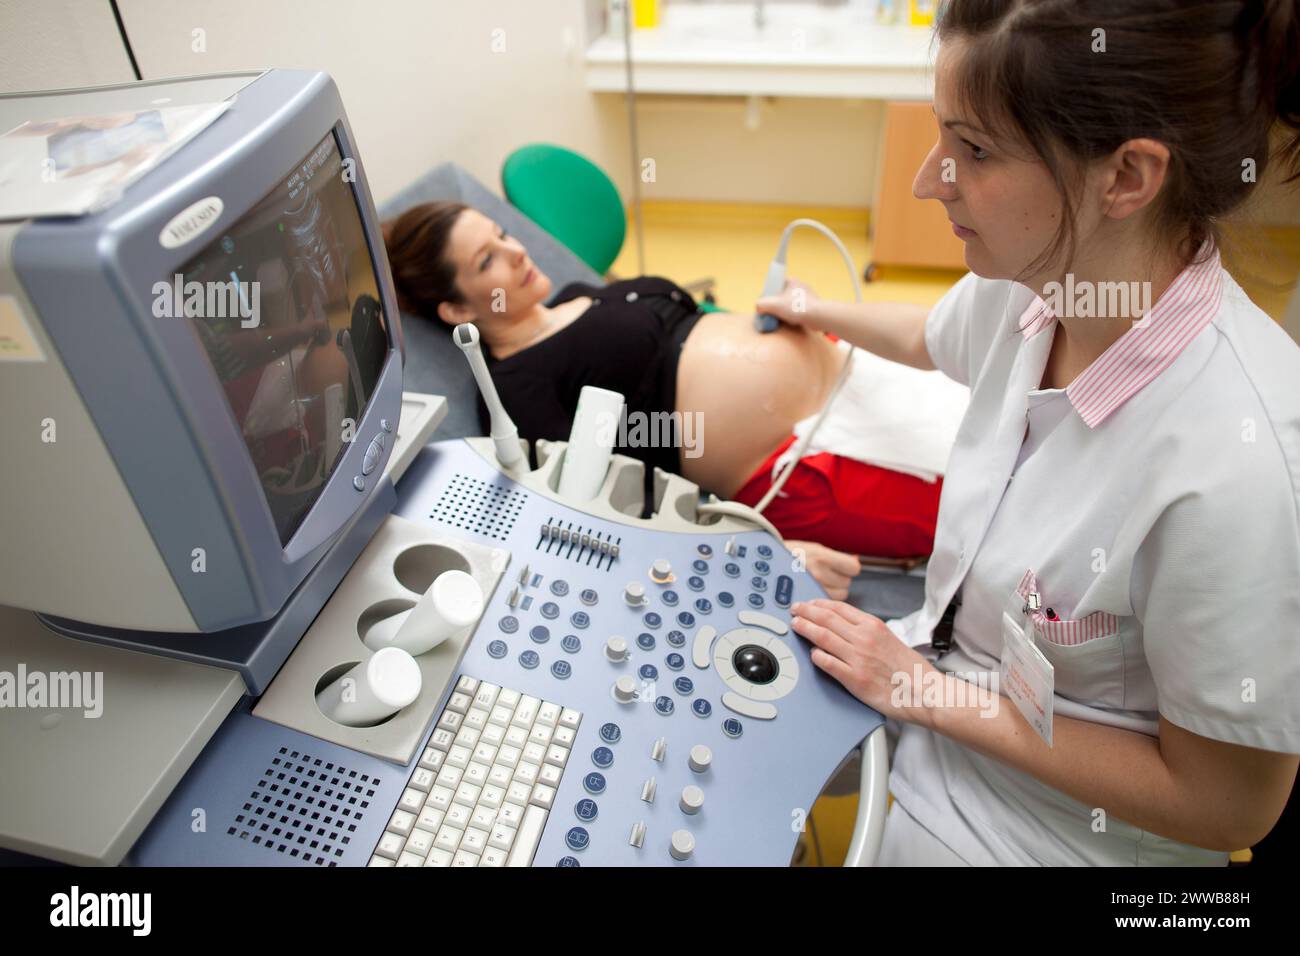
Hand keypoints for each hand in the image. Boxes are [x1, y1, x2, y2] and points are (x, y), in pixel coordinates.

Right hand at [755, 277, 820, 329]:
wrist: (818, 316)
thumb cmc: (796, 307)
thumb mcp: (773, 305)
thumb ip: (761, 304)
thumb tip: (758, 307)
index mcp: (791, 280)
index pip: (776, 284)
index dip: (769, 293)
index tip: (766, 303)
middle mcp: (800, 285)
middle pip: (782, 295)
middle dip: (777, 304)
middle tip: (773, 313)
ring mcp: (808, 295)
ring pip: (791, 303)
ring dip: (785, 311)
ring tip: (782, 318)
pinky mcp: (813, 305)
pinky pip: (799, 309)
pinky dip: (794, 315)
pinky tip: (792, 321)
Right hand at [785, 540, 858, 599]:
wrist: (767, 563)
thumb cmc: (789, 554)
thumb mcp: (814, 548)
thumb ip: (836, 557)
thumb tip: (855, 560)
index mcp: (822, 556)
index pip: (853, 568)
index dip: (849, 569)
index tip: (843, 569)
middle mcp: (818, 573)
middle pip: (846, 584)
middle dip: (838, 582)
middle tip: (825, 576)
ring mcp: (810, 588)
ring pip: (837, 597)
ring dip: (831, 592)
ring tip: (818, 584)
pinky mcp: (805, 599)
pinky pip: (825, 603)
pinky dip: (822, 600)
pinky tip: (814, 592)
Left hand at [790, 598, 937, 723]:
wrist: (925, 691)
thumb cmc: (911, 670)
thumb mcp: (891, 639)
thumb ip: (869, 632)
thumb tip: (848, 627)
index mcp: (874, 626)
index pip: (839, 608)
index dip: (820, 604)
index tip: (809, 604)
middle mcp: (864, 638)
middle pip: (827, 618)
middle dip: (806, 612)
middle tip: (795, 610)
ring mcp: (858, 658)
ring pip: (823, 637)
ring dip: (805, 629)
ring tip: (796, 626)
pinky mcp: (855, 678)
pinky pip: (828, 663)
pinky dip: (817, 657)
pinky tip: (811, 654)